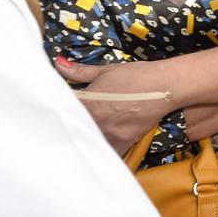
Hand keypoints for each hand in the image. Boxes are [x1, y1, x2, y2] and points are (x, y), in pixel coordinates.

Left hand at [54, 58, 175, 153]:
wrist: (164, 87)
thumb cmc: (135, 76)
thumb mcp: (106, 71)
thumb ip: (79, 71)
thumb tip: (58, 63)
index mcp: (85, 104)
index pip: (61, 110)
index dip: (56, 110)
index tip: (53, 111)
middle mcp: (94, 122)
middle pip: (72, 131)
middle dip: (68, 128)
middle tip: (63, 127)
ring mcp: (108, 134)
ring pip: (88, 143)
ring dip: (84, 140)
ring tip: (80, 138)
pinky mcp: (122, 142)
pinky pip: (107, 153)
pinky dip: (102, 151)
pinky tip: (99, 148)